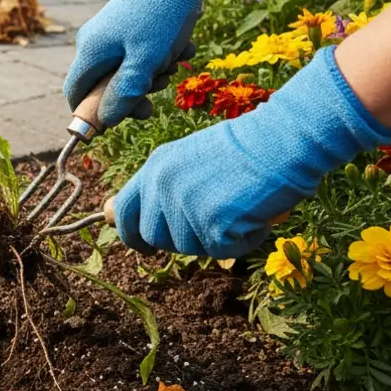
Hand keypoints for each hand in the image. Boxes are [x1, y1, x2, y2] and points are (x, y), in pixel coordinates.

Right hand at [64, 0, 264, 126]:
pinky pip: (142, 50)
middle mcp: (96, 39)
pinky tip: (182, 44)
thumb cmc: (162, 16)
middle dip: (134, 90)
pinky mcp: (133, 22)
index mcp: (90, 50)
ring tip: (176, 60)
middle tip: (160, 88)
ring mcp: (114, 29)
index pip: (76, 93)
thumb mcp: (145, 62)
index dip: (92, 113)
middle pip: (106, 83)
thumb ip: (124, 93)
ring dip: (154, 72)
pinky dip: (162, 54)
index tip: (121, 120)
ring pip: (128, 67)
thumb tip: (106, 120)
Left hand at [113, 46, 390, 258]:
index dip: (131, 233)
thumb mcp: (187, 159)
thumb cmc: (245, 149)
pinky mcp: (212, 225)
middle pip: (154, 238)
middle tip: (211, 222)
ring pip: (189, 248)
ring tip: (238, 208)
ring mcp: (185, 206)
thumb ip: (154, 188)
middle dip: (180, 240)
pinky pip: (222, 251)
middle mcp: (162, 186)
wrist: (283, 139)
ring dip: (216, 238)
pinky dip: (243, 240)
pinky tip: (255, 215)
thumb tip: (107, 217)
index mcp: (155, 167)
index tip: (143, 244)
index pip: (122, 211)